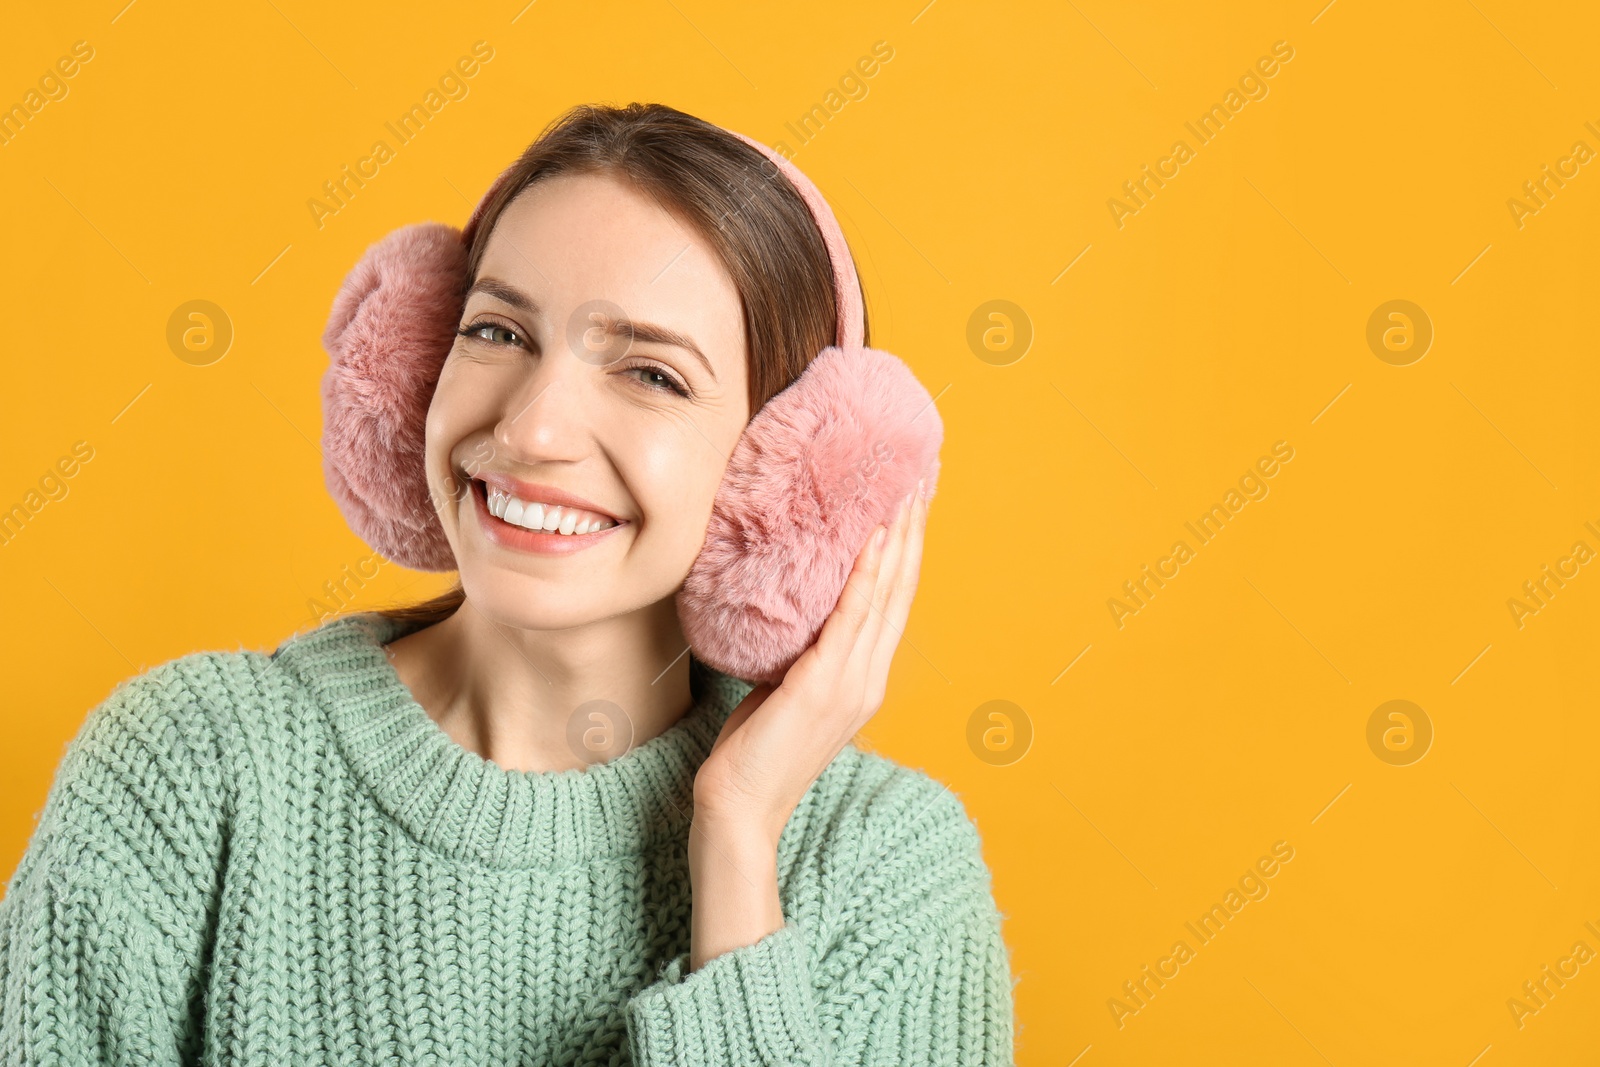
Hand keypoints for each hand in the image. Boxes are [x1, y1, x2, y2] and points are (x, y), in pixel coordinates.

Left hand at [692, 477, 929, 844]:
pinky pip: (852, 617)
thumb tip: (790, 607)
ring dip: (898, 538)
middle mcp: (869, 678)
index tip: (912, 501)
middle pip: (901, 589)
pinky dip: (866, 573)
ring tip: (906, 489)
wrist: (738, 811)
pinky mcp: (825, 686)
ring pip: (886, 596)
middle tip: (922, 475)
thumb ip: (799, 652)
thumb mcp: (782, 689)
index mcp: (864, 679)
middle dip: (913, 529)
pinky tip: (872, 536)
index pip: (894, 601)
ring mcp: (852, 683)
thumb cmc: (752, 753)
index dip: (907, 549)